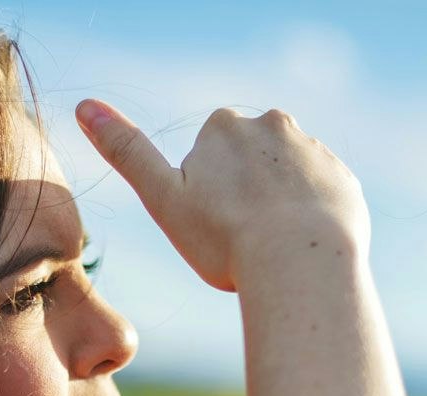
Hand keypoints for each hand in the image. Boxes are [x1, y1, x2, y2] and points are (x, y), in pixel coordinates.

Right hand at [76, 100, 369, 292]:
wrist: (300, 261)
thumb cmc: (224, 238)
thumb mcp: (162, 198)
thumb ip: (126, 152)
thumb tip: (84, 104)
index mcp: (224, 125)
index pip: (203, 160)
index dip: (201, 200)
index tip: (210, 227)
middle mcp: (272, 124)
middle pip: (243, 168)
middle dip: (239, 200)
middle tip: (237, 242)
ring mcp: (313, 151)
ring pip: (281, 185)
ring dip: (273, 212)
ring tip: (269, 251)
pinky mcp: (342, 181)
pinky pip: (318, 201)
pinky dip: (307, 223)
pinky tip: (299, 250)